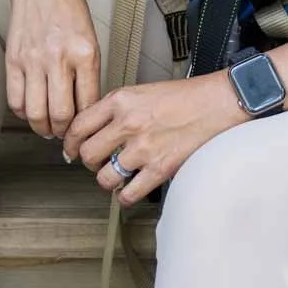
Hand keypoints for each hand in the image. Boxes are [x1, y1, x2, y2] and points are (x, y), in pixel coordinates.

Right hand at [5, 0, 101, 138]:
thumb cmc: (70, 10)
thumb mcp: (91, 41)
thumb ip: (88, 75)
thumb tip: (83, 110)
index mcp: (85, 54)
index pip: (88, 104)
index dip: (86, 125)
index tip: (84, 131)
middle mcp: (59, 58)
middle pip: (60, 115)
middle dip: (64, 133)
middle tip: (65, 135)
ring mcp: (33, 60)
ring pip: (36, 112)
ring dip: (42, 128)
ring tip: (48, 128)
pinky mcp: (13, 60)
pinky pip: (15, 99)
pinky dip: (23, 113)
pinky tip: (31, 111)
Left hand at [63, 72, 246, 206]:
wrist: (218, 103)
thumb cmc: (185, 97)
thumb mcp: (142, 91)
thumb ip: (116, 109)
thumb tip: (93, 130)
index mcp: (120, 100)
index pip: (78, 126)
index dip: (69, 142)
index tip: (71, 149)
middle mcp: (128, 124)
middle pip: (87, 154)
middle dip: (90, 162)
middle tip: (99, 162)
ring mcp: (143, 148)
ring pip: (104, 178)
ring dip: (108, 180)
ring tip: (117, 175)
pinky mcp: (160, 168)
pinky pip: (128, 194)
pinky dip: (126, 196)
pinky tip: (131, 188)